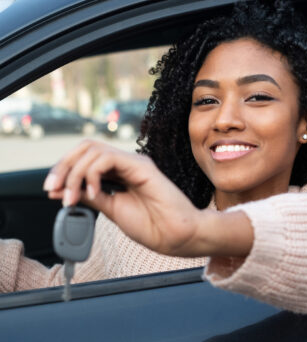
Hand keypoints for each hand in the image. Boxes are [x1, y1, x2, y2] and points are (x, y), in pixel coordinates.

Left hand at [43, 140, 203, 255]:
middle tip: (53, 188)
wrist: (176, 235)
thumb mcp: (112, 210)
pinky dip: (92, 172)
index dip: (64, 171)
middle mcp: (125, 164)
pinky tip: (92, 190)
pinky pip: (107, 158)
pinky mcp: (141, 165)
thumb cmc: (151, 225)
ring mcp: (134, 163)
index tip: (51, 191)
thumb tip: (63, 191)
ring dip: (74, 172)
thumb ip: (91, 197)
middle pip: (86, 148)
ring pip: (93, 150)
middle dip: (63, 167)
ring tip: (73, 197)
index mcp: (119, 174)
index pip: (85, 159)